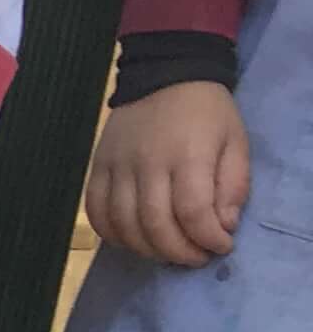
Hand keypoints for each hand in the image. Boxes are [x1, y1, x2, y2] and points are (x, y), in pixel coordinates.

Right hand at [84, 81, 251, 267]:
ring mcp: (116, 166)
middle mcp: (147, 163)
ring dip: (146, 249)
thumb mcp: (236, 142)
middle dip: (178, 251)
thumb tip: (223, 226)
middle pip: (154, 225)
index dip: (207, 239)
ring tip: (166, 251)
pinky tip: (132, 239)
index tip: (221, 246)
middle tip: (196, 257)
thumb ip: (234, 186)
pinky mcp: (96, 168)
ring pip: (123, 225)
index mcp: (187, 155)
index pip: (192, 212)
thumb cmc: (208, 112)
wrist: (165, 74)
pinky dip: (111, 234)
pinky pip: (95, 212)